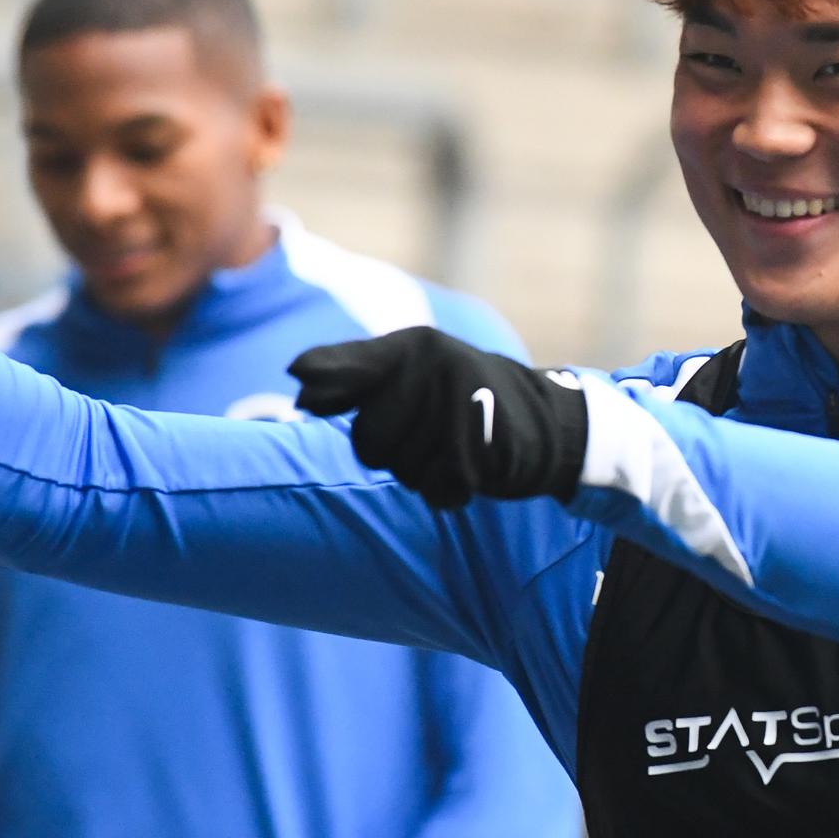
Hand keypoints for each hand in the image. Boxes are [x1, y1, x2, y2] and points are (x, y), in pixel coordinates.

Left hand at [291, 326, 587, 509]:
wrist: (543, 419)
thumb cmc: (454, 398)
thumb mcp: (404, 372)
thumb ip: (348, 373)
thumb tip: (295, 375)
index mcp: (409, 346)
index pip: (346, 370)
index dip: (323, 386)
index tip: (302, 402)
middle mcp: (434, 364)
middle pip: (370, 441)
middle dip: (393, 452)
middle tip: (427, 436)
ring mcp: (460, 401)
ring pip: (403, 469)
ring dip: (424, 472)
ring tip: (451, 448)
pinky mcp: (483, 442)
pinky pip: (438, 489)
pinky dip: (448, 490)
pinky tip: (468, 470)